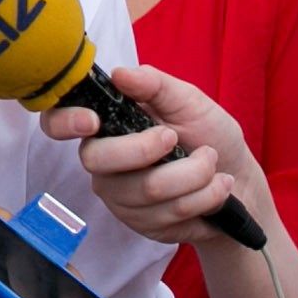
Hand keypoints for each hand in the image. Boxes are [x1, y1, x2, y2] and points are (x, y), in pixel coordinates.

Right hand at [40, 62, 260, 248]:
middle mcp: (104, 162)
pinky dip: (204, 196)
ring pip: (146, 189)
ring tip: (213, 163)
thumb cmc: (208, 133)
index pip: (58, 123)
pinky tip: (217, 188)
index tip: (91, 121)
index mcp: (107, 124)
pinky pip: (168, 212)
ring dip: (194, 174)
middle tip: (178, 138)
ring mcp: (120, 196)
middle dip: (148, 149)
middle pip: (99, 161)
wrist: (239, 178)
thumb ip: (155, 85)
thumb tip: (120, 74)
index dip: (64, 122)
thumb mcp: (188, 100)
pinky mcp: (142, 224)